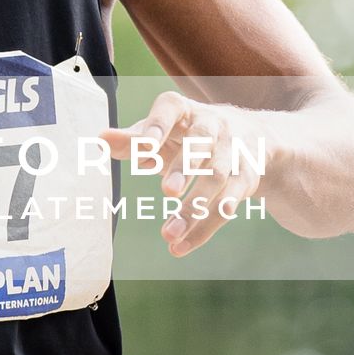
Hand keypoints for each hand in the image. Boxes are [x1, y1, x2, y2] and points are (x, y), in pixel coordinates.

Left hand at [99, 91, 268, 256]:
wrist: (253, 137)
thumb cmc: (188, 134)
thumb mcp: (162, 131)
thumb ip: (133, 139)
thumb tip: (100, 139)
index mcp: (184, 109)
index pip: (171, 109)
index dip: (159, 125)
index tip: (146, 145)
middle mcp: (213, 125)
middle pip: (201, 144)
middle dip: (185, 167)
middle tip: (167, 191)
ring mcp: (233, 151)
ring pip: (216, 179)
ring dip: (194, 208)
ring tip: (169, 234)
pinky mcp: (246, 178)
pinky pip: (227, 205)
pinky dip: (205, 228)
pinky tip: (184, 245)